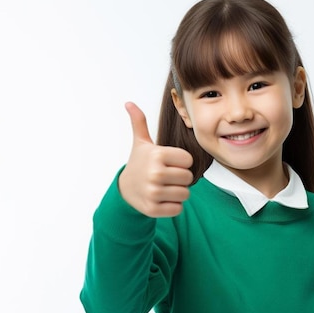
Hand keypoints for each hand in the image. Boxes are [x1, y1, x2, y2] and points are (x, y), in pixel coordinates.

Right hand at [118, 102, 193, 216]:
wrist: (125, 190)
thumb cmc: (139, 164)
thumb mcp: (141, 143)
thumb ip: (140, 122)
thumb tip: (129, 103)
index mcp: (157, 155)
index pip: (188, 161)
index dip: (181, 162)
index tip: (169, 163)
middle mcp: (155, 173)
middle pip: (188, 178)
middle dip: (181, 178)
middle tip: (167, 177)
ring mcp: (153, 192)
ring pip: (185, 194)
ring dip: (178, 192)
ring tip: (165, 187)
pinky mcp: (153, 209)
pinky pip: (177, 208)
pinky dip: (172, 206)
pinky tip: (162, 199)